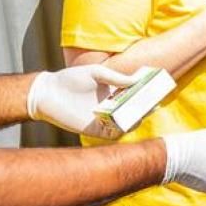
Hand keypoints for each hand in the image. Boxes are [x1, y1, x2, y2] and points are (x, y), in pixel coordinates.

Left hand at [28, 65, 143, 138]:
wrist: (47, 92)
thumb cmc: (70, 79)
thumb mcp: (96, 73)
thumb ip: (116, 78)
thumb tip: (137, 79)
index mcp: (112, 93)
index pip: (134, 95)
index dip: (146, 94)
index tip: (157, 90)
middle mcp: (110, 107)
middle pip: (133, 110)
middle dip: (145, 108)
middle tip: (154, 103)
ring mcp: (103, 119)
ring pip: (126, 123)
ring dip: (136, 119)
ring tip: (143, 112)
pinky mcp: (94, 129)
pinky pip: (113, 133)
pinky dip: (122, 129)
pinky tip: (127, 123)